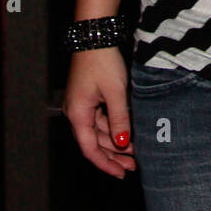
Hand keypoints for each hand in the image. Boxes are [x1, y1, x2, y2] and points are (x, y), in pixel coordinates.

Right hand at [62, 47, 135, 179]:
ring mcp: (81, 104)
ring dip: (115, 142)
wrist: (95, 36)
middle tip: (133, 166)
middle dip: (113, 156)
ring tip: (134, 152)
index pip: (90, 149)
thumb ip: (119, 120)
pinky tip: (127, 133)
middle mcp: (76, 112)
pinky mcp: (88, 96)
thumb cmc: (102, 61)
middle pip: (94, 142)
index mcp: (78, 114)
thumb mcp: (116, 92)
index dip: (105, 164)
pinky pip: (100, 119)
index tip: (121, 174)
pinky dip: (113, 128)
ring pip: (98, 131)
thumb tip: (123, 144)